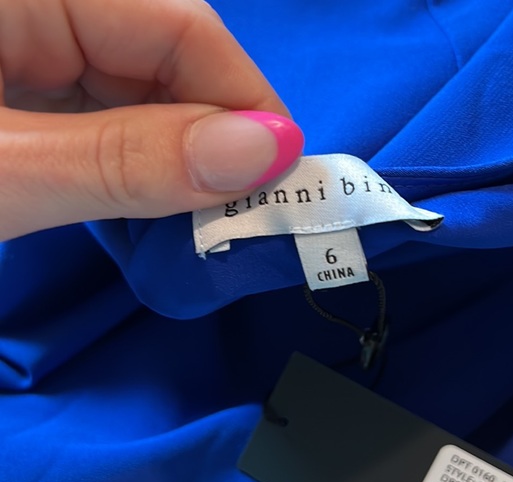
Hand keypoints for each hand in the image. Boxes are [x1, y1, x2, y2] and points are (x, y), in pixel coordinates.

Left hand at [0, 0, 302, 239]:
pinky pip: (103, 118)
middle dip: (208, 143)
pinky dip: (132, 167)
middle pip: (164, 60)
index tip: (282, 182)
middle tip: (239, 218)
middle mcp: (41, 6)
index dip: (245, 103)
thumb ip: (128, 160)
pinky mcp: (23, 89)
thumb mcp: (5, 174)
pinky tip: (146, 205)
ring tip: (196, 225)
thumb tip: (268, 150)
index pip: (180, 23)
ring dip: (173, 163)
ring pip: (137, 94)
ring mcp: (27, 45)